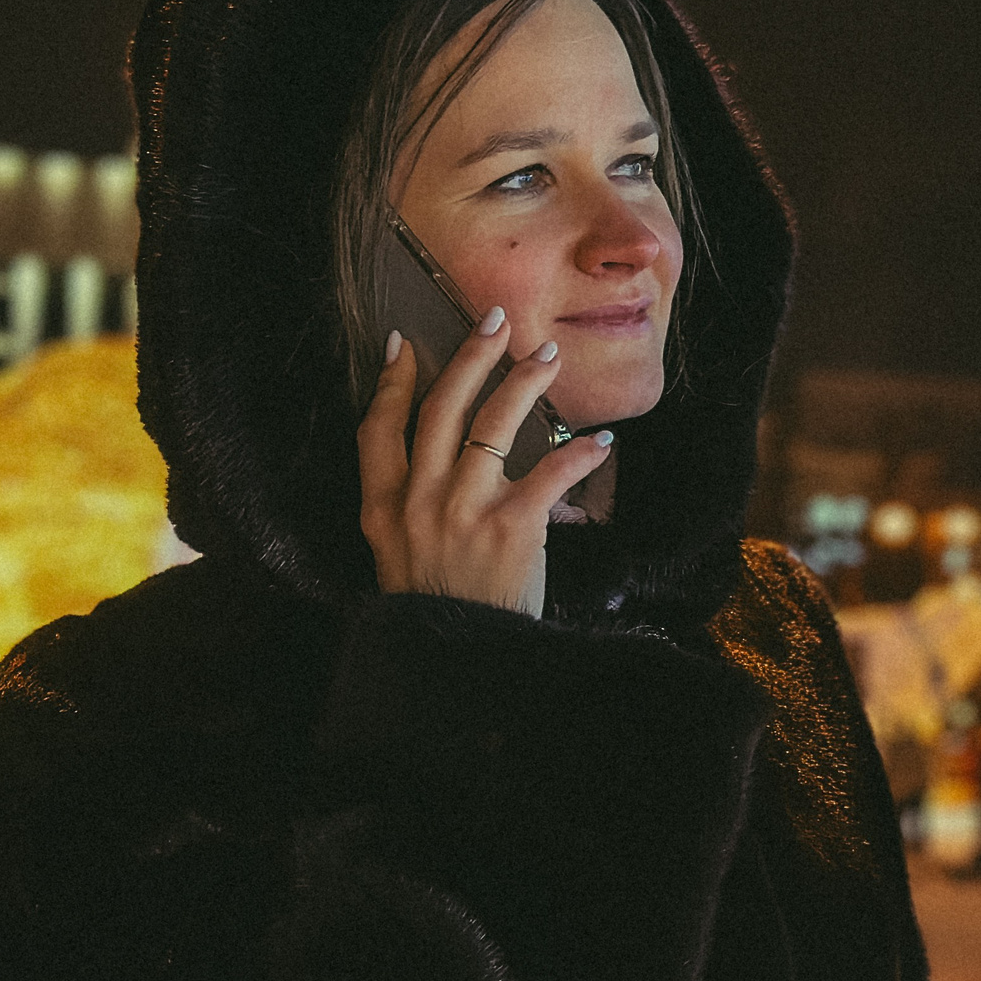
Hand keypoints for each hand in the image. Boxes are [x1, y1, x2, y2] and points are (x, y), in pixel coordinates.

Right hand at [356, 308, 615, 614]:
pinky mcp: (512, 527)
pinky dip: (579, 455)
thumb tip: (437, 459)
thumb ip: (406, 505)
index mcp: (383, 506)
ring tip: (547, 357)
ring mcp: (465, 510)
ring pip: (494, 423)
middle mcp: (419, 499)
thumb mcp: (395, 555)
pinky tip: (601, 443)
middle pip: (442, 408)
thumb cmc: (435, 606)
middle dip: (470, 357)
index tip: (402, 343)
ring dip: (524, 382)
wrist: (458, 659)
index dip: (391, 382)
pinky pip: (549, 473)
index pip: (379, 427)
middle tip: (496, 321)